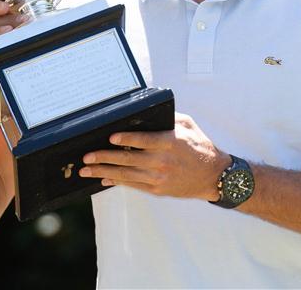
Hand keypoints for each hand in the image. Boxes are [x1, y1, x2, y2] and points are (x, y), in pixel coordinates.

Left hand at [80, 113, 231, 200]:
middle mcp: (162, 161)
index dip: (124, 139)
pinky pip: (133, 185)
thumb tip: (148, 111)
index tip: (109, 138)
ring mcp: (159, 178)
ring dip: (104, 172)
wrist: (213, 176)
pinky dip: (117, 182)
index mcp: (169, 142)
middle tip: (86, 157)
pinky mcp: (158, 190)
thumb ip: (168, 118)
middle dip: (104, 158)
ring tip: (87, 170)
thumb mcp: (187, 125)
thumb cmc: (200, 146)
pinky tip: (104, 179)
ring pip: (126, 174)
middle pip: (127, 159)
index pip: (142, 140)